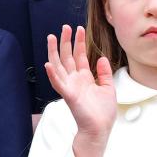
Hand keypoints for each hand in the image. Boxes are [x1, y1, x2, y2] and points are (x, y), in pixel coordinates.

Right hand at [45, 25, 115, 156]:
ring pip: (59, 66)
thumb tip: (102, 58)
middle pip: (67, 57)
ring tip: (52, 37)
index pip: (79, 56)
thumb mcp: (108, 88)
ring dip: (54, 52)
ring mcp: (70, 87)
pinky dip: (52, 74)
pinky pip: (58, 83)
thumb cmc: (103, 112)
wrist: (100, 129)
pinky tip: (48, 64)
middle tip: (65, 27)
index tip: (79, 29)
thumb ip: (104, 73)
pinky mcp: (69, 95)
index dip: (79, 42)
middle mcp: (75, 80)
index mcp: (84, 78)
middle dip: (66, 41)